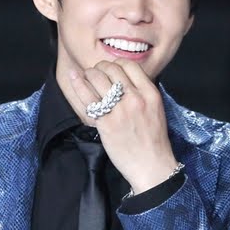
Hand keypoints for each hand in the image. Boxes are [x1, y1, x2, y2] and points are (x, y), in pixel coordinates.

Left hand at [69, 60, 178, 193]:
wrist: (151, 165)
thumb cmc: (153, 141)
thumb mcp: (155, 110)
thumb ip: (142, 93)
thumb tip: (124, 80)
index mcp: (150, 94)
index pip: (130, 65)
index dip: (116, 63)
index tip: (111, 70)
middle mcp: (135, 98)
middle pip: (112, 68)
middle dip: (101, 67)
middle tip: (96, 74)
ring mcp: (120, 110)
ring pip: (98, 78)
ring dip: (89, 74)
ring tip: (87, 77)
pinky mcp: (106, 122)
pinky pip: (87, 96)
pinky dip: (78, 84)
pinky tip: (73, 77)